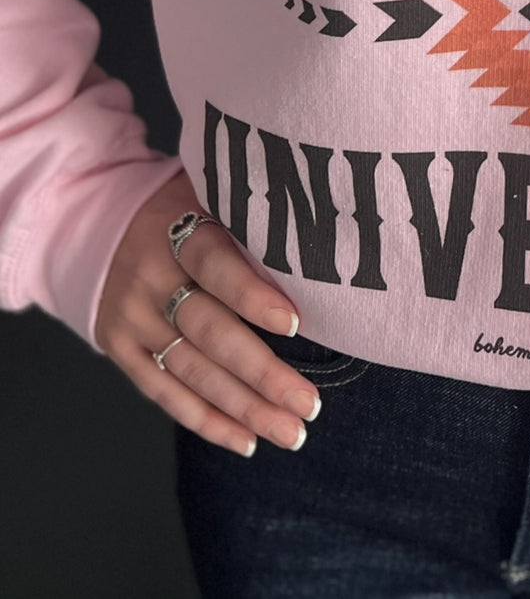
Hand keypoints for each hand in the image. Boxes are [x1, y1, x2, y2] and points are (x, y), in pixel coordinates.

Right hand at [95, 165, 320, 456]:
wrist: (102, 224)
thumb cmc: (183, 209)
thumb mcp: (211, 193)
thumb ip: (252, 219)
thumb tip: (322, 247)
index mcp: (177, 231)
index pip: (215, 265)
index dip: (251, 295)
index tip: (295, 323)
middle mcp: (150, 277)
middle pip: (210, 331)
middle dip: (262, 373)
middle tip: (308, 404)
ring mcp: (132, 317)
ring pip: (192, 370)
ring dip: (244, 408)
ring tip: (291, 432)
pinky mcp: (121, 348)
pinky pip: (164, 391)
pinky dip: (206, 421)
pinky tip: (246, 440)